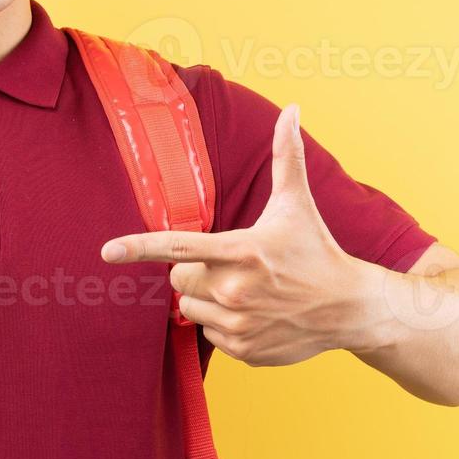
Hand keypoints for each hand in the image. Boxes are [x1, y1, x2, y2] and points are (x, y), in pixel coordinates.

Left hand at [99, 104, 375, 365]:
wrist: (351, 308)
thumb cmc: (318, 250)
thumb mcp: (297, 204)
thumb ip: (286, 155)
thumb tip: (291, 108)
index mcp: (241, 251)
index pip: (177, 248)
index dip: (138, 248)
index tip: (107, 252)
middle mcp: (235, 290)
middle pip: (178, 280)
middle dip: (195, 272)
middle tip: (232, 267)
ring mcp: (239, 324)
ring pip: (191, 309)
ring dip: (208, 300)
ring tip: (247, 292)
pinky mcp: (244, 350)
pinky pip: (210, 334)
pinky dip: (225, 325)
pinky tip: (257, 315)